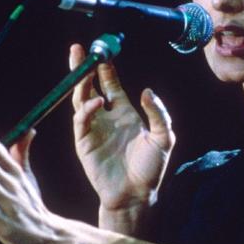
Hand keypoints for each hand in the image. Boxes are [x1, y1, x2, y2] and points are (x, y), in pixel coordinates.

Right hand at [69, 44, 174, 211]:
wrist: (135, 195)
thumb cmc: (150, 169)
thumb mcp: (163, 138)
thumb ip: (158, 113)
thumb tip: (147, 91)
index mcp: (124, 113)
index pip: (110, 84)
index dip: (106, 68)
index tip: (103, 51)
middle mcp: (106, 117)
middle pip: (90, 86)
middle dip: (84, 67)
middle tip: (80, 48)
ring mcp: (93, 129)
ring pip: (81, 98)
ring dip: (80, 82)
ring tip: (81, 65)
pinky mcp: (83, 142)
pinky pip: (81, 119)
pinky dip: (87, 108)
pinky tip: (98, 101)